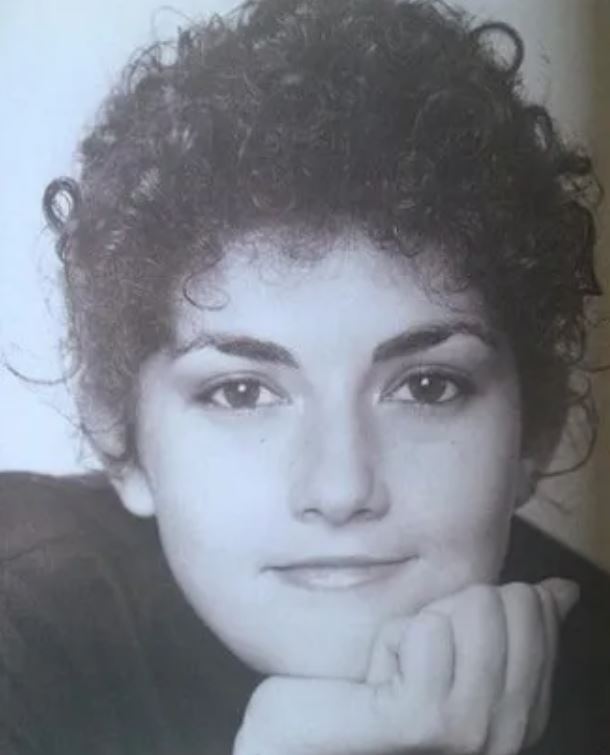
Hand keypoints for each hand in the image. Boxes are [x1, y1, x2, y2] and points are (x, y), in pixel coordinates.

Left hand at [233, 579, 578, 754]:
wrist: (305, 740)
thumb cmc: (371, 688)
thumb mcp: (446, 647)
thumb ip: (506, 623)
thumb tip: (562, 590)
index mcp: (522, 710)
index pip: (537, 612)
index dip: (474, 604)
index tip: (438, 645)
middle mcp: (509, 730)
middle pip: (507, 603)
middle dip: (450, 609)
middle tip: (414, 657)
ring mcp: (471, 733)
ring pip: (474, 607)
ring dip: (420, 623)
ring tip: (396, 667)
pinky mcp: (426, 723)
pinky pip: (428, 630)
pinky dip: (395, 638)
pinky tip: (380, 676)